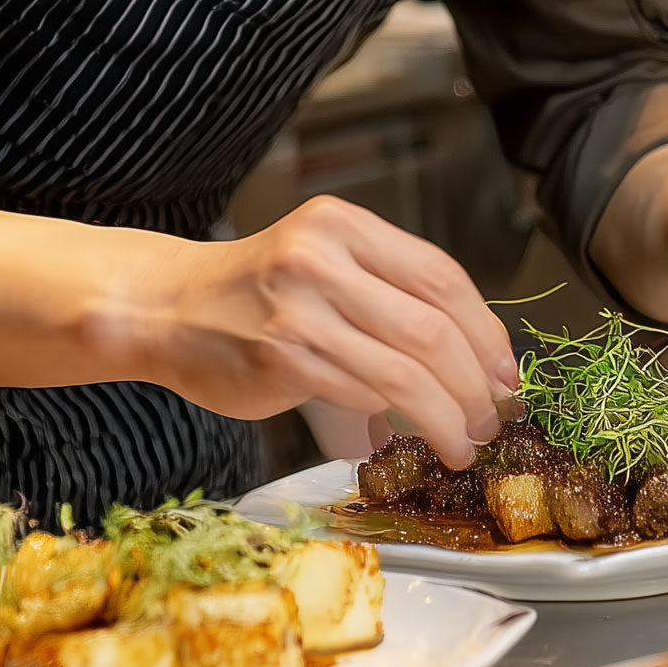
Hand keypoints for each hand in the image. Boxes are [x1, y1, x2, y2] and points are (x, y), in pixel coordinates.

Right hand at [133, 197, 517, 468]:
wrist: (162, 307)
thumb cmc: (250, 294)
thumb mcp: (319, 260)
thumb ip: (385, 293)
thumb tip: (467, 358)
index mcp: (343, 225)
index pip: (441, 276)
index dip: (485, 330)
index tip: (504, 371)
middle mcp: (323, 256)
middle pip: (433, 324)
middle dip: (476, 381)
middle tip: (493, 416)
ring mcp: (302, 307)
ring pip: (407, 368)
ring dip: (449, 413)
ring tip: (464, 440)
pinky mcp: (283, 357)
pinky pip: (365, 392)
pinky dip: (402, 424)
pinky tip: (413, 441)